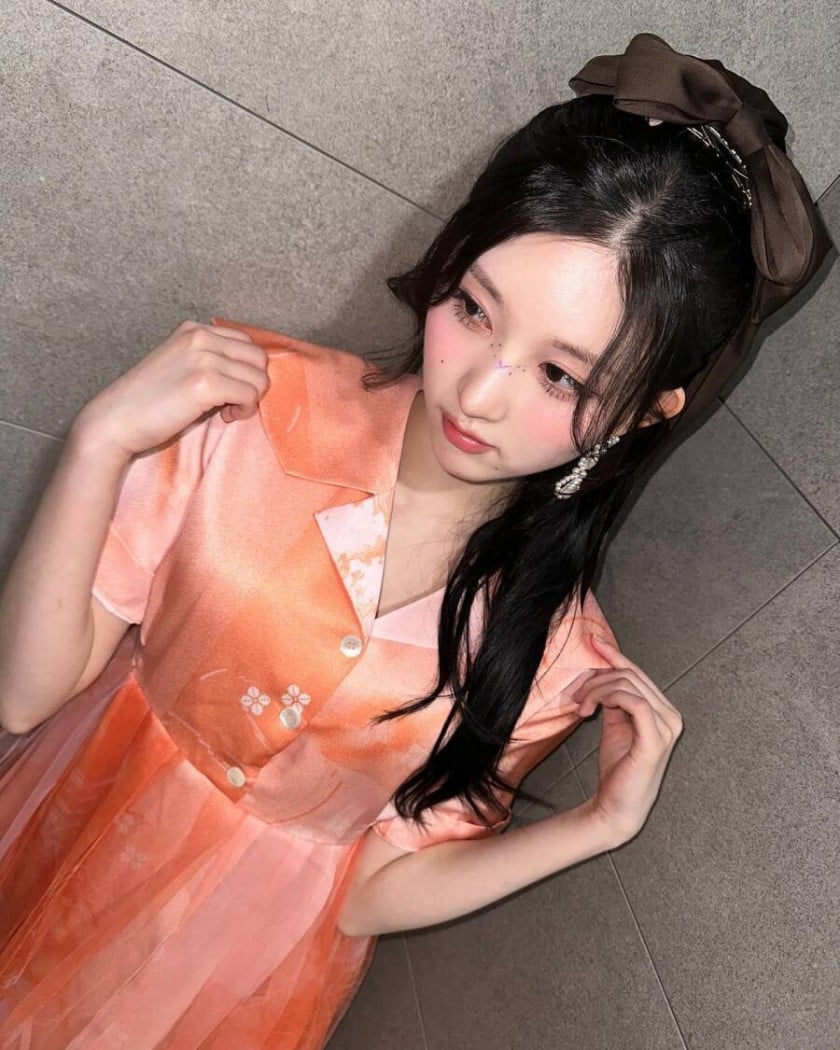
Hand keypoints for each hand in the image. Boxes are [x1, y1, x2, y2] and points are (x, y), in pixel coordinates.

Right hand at [73, 320, 269, 458]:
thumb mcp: (181, 366)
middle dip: (252, 384)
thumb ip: (211, 360)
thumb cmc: (149, 402)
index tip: (227, 390)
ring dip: (249, 400)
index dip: (245, 371)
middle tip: (230, 403)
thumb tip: (251, 373)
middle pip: (259, 359)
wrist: (115, 420)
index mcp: (194, 329)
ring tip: (225, 411)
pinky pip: (250, 395)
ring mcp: (203, 357)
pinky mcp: (205, 383)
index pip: (247, 343)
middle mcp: (200, 336)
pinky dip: (243, 410)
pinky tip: (223, 417)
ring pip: (259, 378)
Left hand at [569, 635, 683, 842]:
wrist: (616, 806)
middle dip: (598, 678)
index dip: (615, 655)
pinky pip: (634, 702)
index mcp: (664, 711)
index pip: (638, 674)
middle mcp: (671, 717)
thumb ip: (614, 700)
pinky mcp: (655, 740)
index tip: (593, 642)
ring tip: (580, 706)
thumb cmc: (617, 768)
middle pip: (631, 676)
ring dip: (597, 690)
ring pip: (628, 685)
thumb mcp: (615, 725)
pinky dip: (609, 698)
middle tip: (576, 693)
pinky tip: (592, 709)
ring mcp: (667, 728)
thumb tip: (603, 674)